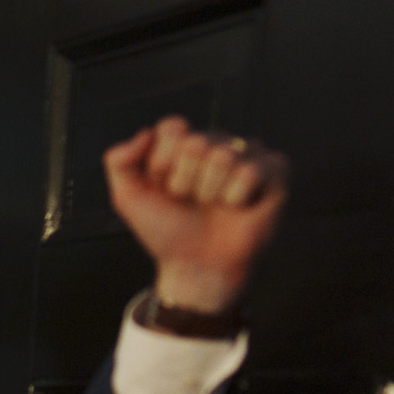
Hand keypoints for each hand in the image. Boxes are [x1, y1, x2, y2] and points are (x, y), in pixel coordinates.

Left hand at [104, 115, 288, 314]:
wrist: (196, 266)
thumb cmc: (167, 231)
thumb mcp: (127, 198)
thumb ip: (118, 160)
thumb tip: (145, 133)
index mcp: (184, 144)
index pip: (172, 128)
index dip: (161, 163)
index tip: (163, 187)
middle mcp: (216, 144)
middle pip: (196, 142)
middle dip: (184, 180)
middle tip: (189, 200)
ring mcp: (247, 155)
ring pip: (224, 156)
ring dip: (209, 191)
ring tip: (212, 205)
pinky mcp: (274, 171)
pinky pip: (253, 170)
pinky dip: (237, 196)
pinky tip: (237, 207)